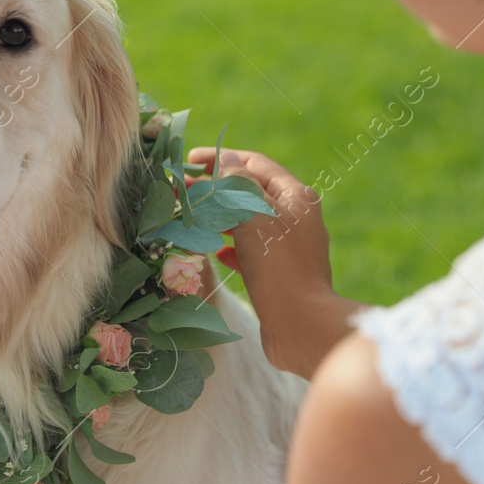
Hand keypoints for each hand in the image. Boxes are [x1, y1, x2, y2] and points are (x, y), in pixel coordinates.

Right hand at [187, 147, 360, 377]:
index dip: (220, 158)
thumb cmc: (278, 266)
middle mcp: (296, 217)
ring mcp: (289, 246)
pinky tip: (216, 253)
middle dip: (215, 189)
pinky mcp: (280, 273)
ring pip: (248, 222)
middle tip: (181, 191)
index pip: (254, 164)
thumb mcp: (254, 216)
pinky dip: (231, 247)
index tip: (189, 161)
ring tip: (191, 218)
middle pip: (249, 192)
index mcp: (295, 197)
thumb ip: (236, 185)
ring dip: (219, 217)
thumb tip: (224, 162)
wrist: (302, 324)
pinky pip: (251, 251)